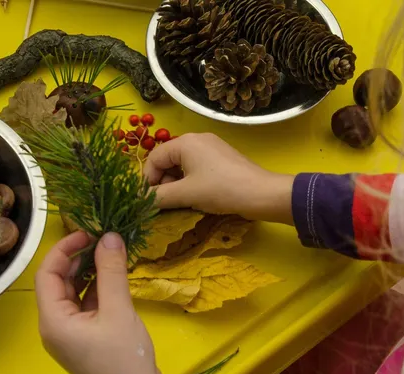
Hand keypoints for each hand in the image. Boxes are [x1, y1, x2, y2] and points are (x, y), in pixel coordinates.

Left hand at [35, 231, 210, 373]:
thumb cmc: (125, 357)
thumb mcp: (119, 309)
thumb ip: (112, 271)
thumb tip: (109, 236)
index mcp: (53, 320)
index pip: (46, 274)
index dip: (64, 249)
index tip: (88, 233)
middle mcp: (53, 327)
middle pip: (57, 283)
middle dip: (78, 260)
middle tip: (103, 241)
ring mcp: (68, 337)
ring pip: (72, 295)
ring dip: (89, 274)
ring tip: (111, 256)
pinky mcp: (84, 342)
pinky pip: (84, 309)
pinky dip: (97, 291)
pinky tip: (114, 280)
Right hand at [143, 133, 293, 224]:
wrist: (261, 194)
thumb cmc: (220, 190)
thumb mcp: (185, 194)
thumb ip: (159, 197)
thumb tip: (141, 201)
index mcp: (185, 142)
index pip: (154, 158)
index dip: (147, 180)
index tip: (147, 200)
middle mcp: (197, 139)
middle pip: (168, 160)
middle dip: (163, 182)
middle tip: (166, 203)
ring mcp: (212, 147)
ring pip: (183, 166)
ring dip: (177, 184)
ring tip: (182, 202)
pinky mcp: (223, 159)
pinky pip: (198, 168)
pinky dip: (191, 182)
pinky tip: (197, 197)